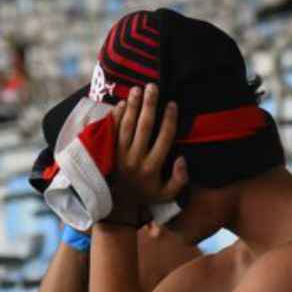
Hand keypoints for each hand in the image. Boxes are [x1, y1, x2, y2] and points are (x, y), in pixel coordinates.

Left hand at [107, 84, 187, 222]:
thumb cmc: (146, 195)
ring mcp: (120, 155)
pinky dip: (116, 117)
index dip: (168, 119)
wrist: (118, 204)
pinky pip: (112, 131)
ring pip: (127, 126)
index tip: (172, 104)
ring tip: (137, 89)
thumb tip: (182, 158)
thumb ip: (179, 179)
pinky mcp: (108, 152)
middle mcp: (136, 159)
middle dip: (149, 105)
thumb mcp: (167, 194)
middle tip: (152, 87)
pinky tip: (122, 103)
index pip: (163, 138)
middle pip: (144, 127)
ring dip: (132, 106)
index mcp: (152, 167)